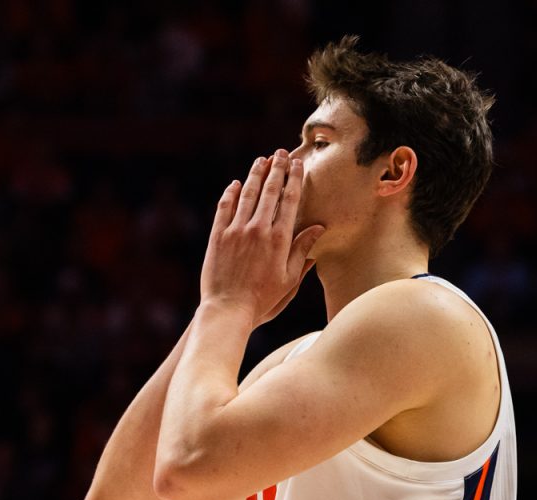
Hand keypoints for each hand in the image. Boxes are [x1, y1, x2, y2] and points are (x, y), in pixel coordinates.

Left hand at [200, 150, 325, 325]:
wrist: (228, 310)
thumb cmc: (262, 300)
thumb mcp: (289, 279)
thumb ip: (302, 251)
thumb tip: (318, 228)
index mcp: (279, 239)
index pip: (290, 200)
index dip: (294, 179)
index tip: (298, 164)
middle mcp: (258, 229)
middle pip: (270, 191)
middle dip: (277, 169)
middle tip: (281, 153)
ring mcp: (235, 231)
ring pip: (247, 194)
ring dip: (255, 175)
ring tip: (261, 160)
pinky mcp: (217, 236)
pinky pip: (224, 208)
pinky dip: (230, 193)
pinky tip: (235, 184)